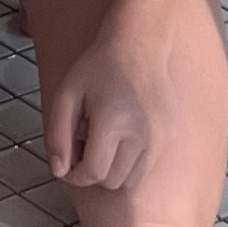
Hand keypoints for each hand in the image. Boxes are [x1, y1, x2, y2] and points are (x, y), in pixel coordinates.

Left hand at [46, 30, 164, 190]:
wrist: (140, 45)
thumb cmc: (99, 65)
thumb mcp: (67, 93)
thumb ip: (58, 133)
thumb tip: (59, 170)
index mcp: (113, 124)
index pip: (94, 173)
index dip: (75, 175)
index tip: (66, 166)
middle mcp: (141, 138)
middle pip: (112, 181)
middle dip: (93, 171)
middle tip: (82, 145)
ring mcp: (160, 141)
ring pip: (131, 180)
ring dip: (112, 170)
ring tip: (102, 139)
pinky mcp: (170, 139)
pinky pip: (147, 167)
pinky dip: (131, 163)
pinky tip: (121, 136)